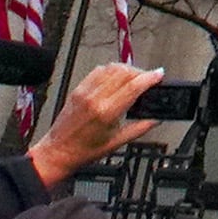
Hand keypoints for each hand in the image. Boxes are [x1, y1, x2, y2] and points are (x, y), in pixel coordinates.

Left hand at [36, 64, 167, 187]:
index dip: (150, 78)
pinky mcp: (78, 89)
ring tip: (133, 78)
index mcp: (106, 113)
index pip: (133, 86)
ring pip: (112, 67)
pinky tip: (115, 78)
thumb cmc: (83, 151)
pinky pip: (98, 70)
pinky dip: (111, 70)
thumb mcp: (116, 143)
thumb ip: (139, 129)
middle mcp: (95, 98)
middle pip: (124, 72)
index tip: (159, 75)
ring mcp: (85, 91)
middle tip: (148, 79)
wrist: (58, 151)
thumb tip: (155, 119)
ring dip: (127, 69)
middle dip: (140, 72)